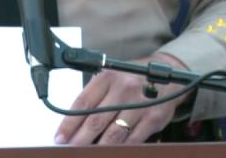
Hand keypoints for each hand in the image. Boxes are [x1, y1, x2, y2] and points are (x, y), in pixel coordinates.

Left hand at [54, 53, 186, 145]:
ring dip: (98, 147)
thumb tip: (74, 124)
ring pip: (113, 134)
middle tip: (70, 150)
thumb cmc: (131, 79)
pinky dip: (120, 149)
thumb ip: (95, 97)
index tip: (60, 137)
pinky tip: (111, 153)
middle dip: (80, 139)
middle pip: (96, 120)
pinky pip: (133, 140)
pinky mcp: (153, 118)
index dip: (69, 123)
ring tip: (87, 154)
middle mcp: (123, 89)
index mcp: (107, 78)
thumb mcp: (111, 78)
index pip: (83, 103)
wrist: (165, 74)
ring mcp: (140, 104)